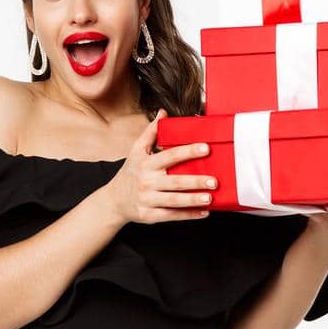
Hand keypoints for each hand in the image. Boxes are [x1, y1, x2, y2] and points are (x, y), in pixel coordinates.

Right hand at [104, 109, 216, 226]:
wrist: (113, 201)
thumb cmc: (130, 174)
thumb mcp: (136, 151)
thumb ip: (151, 132)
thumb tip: (163, 113)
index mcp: (146, 164)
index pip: (170, 156)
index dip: (188, 151)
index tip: (206, 148)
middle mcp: (147, 182)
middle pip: (174, 181)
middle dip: (195, 181)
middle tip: (214, 181)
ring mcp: (148, 200)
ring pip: (173, 200)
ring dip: (193, 200)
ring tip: (209, 197)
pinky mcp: (150, 216)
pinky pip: (171, 215)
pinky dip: (188, 215)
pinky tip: (203, 212)